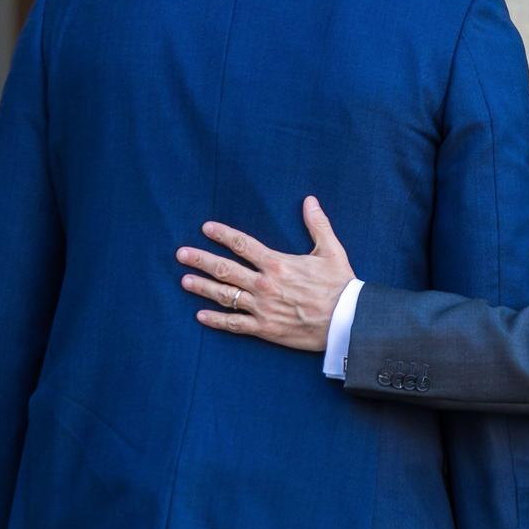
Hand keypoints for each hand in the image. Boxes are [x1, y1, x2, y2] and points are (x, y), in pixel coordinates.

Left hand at [177, 196, 353, 350]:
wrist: (347, 321)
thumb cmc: (340, 285)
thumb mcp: (332, 251)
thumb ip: (318, 224)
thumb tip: (310, 200)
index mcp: (278, 264)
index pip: (242, 245)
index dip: (222, 235)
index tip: (206, 228)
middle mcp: (265, 284)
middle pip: (225, 269)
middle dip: (201, 260)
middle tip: (181, 254)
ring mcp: (262, 308)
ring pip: (225, 296)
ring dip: (203, 287)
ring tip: (184, 281)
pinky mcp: (265, 328)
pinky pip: (235, 324)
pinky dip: (216, 320)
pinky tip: (200, 316)